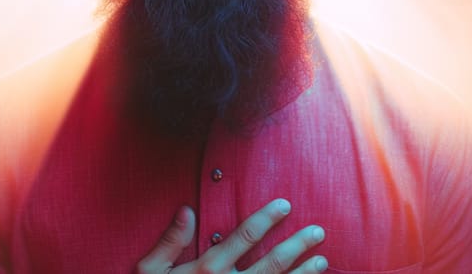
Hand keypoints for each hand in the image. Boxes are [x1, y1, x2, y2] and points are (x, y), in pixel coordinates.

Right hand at [135, 199, 326, 273]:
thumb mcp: (149, 272)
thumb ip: (169, 241)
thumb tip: (187, 209)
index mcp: (207, 270)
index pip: (244, 237)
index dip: (266, 219)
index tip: (285, 204)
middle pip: (271, 264)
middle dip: (297, 246)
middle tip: (318, 231)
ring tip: (322, 261)